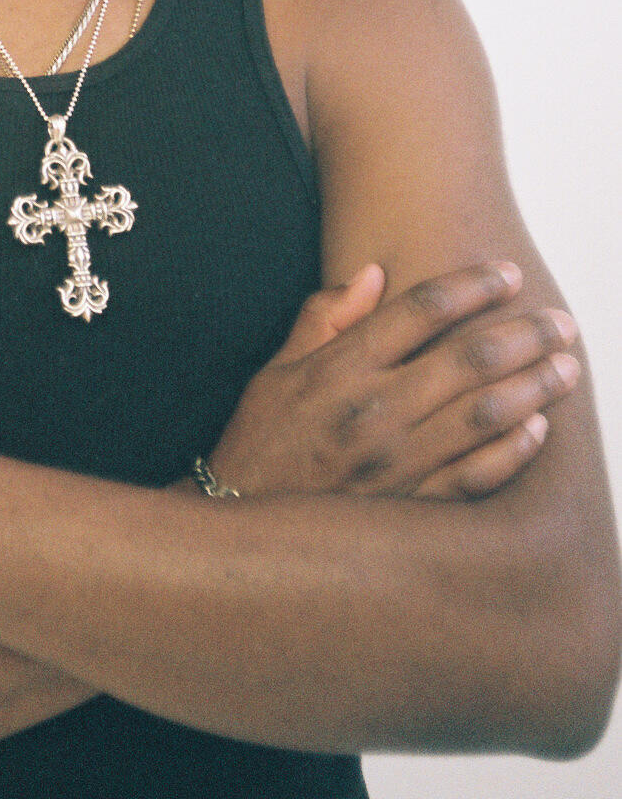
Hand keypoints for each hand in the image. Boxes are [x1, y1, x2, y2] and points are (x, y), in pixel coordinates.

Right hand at [206, 263, 580, 500]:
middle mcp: (372, 410)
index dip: (471, 286)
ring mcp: (394, 463)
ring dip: (532, 386)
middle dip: (523, 333)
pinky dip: (512, 452)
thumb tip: (373, 272)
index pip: (420, 311)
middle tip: (558, 321)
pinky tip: (537, 429)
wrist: (234, 526)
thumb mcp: (275, 370)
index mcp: (340, 368)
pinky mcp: (407, 508)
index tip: (505, 274)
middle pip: (466, 358)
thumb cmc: (258, 444)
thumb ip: (324, 317)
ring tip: (564, 367)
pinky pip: (475, 478)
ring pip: (482, 415)